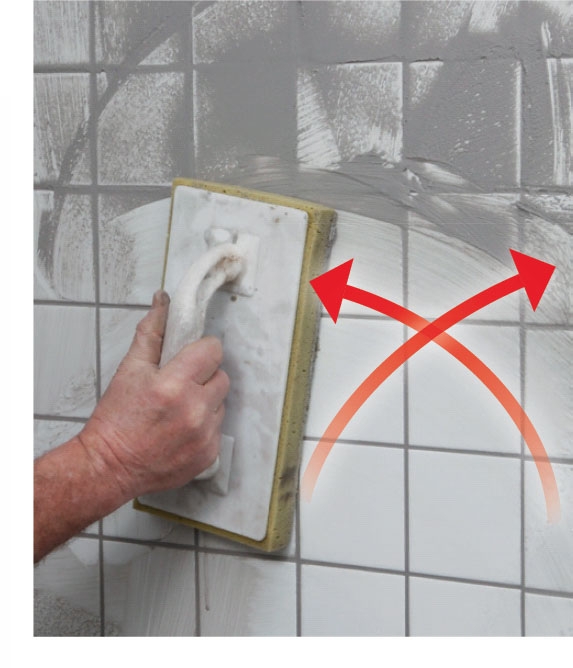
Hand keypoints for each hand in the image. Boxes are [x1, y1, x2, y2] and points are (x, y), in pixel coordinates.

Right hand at [78, 290, 229, 501]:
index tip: (190, 357)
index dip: (201, 351)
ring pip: (221, 403)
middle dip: (203, 377)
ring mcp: (204, 435)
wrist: (109, 467)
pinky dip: (204, 426)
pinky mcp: (209, 454)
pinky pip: (218, 428)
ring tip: (178, 409)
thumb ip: (152, 332)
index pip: (213, 350)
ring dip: (205, 402)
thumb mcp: (129, 370)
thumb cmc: (116, 420)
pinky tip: (181, 429)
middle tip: (179, 385)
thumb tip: (163, 302)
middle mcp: (194, 411)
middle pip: (222, 376)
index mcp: (174, 385)